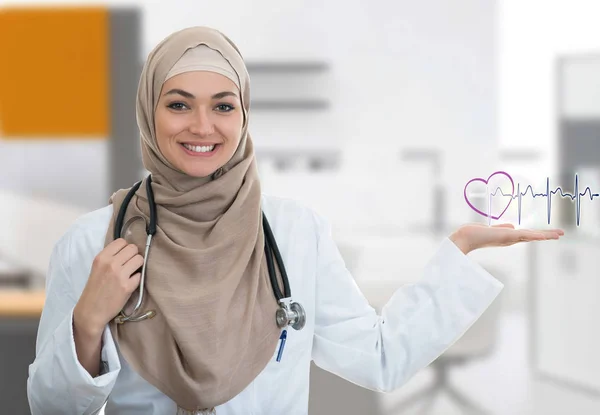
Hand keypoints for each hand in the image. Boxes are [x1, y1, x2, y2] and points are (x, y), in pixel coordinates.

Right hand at [74, 238, 143, 336]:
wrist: (91, 311)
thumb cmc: (95, 289)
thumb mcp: (97, 268)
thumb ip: (110, 257)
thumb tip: (128, 248)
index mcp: (101, 258)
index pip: (122, 241)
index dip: (125, 248)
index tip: (124, 256)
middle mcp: (110, 264)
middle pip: (133, 248)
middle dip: (133, 256)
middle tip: (129, 265)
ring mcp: (120, 275)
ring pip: (140, 259)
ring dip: (137, 266)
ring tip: (130, 273)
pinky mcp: (128, 286)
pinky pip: (140, 275)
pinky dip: (137, 279)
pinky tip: (129, 284)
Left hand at [449, 223, 563, 254]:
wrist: (466, 237)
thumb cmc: (477, 234)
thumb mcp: (494, 230)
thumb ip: (503, 228)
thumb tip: (513, 226)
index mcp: (509, 237)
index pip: (528, 235)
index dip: (540, 234)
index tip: (551, 234)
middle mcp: (511, 239)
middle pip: (532, 236)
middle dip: (547, 235)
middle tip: (561, 234)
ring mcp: (509, 238)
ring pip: (531, 236)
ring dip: (545, 235)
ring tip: (558, 234)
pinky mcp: (506, 236)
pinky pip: (523, 235)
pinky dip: (534, 235)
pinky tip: (543, 235)